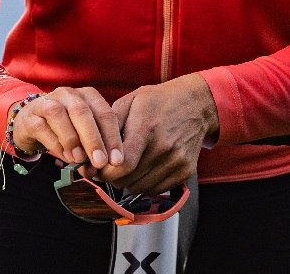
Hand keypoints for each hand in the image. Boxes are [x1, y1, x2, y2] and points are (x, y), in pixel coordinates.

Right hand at [9, 86, 124, 171]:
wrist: (30, 123)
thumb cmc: (65, 128)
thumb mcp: (84, 132)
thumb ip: (96, 143)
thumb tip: (107, 165)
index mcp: (87, 95)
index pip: (104, 113)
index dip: (112, 137)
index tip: (118, 160)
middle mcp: (68, 94)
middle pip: (82, 112)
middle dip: (93, 139)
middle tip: (100, 162)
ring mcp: (46, 102)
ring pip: (59, 115)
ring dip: (72, 140)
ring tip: (80, 160)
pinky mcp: (30, 117)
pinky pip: (42, 128)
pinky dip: (55, 144)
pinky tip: (64, 157)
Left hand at [100, 74, 219, 192]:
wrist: (197, 105)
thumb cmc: (159, 101)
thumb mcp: (131, 102)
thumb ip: (109, 127)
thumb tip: (91, 152)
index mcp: (147, 128)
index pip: (122, 166)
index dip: (105, 171)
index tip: (100, 167)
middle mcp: (164, 148)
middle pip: (127, 180)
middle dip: (113, 177)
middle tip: (111, 166)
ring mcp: (177, 161)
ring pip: (139, 188)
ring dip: (128, 181)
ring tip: (128, 165)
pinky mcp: (185, 172)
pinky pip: (155, 190)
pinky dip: (145, 184)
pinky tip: (145, 168)